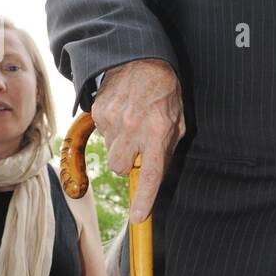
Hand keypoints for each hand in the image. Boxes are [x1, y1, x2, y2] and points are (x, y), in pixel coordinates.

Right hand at [92, 59, 184, 222]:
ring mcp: (113, 120)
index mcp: (157, 132)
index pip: (150, 174)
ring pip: (110, 152)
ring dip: (120, 145)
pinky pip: (103, 134)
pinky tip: (122, 113)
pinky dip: (112, 130)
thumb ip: (167, 148)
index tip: (140, 217)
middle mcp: (134, 128)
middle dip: (127, 163)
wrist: (139, 59)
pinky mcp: (99, 112)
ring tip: (132, 123)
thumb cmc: (164, 91)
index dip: (145, 198)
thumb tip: (156, 172)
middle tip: (137, 146)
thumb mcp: (177, 120)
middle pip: (120, 167)